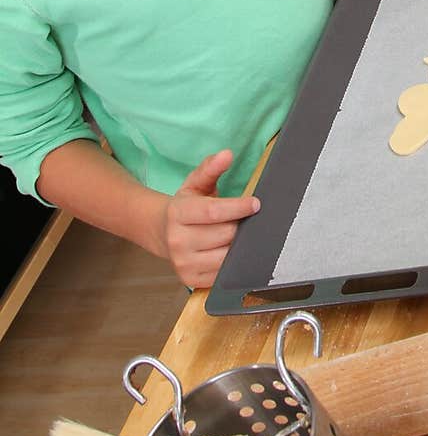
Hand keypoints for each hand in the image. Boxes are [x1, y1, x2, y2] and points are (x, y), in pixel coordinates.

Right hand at [162, 150, 259, 288]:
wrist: (162, 232)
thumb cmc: (185, 206)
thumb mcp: (195, 183)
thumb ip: (211, 168)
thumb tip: (227, 154)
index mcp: (178, 214)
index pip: (213, 212)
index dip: (238, 207)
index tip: (256, 203)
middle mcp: (178, 241)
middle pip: (225, 234)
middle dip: (240, 225)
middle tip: (243, 219)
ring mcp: (183, 264)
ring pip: (227, 256)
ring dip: (238, 244)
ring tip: (236, 233)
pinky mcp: (190, 281)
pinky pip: (223, 273)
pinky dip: (232, 261)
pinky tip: (229, 249)